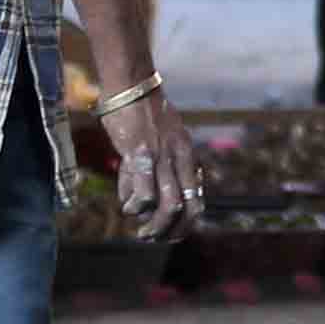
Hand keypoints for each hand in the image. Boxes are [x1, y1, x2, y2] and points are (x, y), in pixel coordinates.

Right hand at [101, 85, 204, 238]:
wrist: (131, 84)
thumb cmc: (139, 112)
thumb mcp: (157, 141)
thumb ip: (152, 168)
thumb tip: (137, 200)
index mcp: (186, 156)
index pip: (197, 199)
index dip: (187, 223)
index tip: (171, 234)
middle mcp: (180, 158)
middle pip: (187, 209)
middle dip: (173, 232)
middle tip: (155, 239)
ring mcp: (163, 157)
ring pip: (168, 206)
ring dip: (155, 227)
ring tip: (142, 233)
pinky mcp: (141, 154)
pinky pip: (143, 193)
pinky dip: (135, 207)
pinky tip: (127, 207)